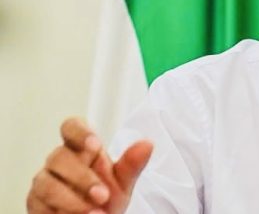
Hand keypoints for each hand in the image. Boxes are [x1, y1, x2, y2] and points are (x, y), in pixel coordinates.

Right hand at [27, 117, 152, 213]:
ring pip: (47, 184)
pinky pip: (40, 207)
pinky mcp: (35, 204)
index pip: (71, 127)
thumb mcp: (123, 181)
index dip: (79, 132)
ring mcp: (44, 182)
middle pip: (58, 157)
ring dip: (71, 201)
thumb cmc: (105, 196)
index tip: (95, 145)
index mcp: (81, 148)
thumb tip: (147, 144)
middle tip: (103, 195)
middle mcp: (59, 161)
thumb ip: (132, 164)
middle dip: (82, 178)